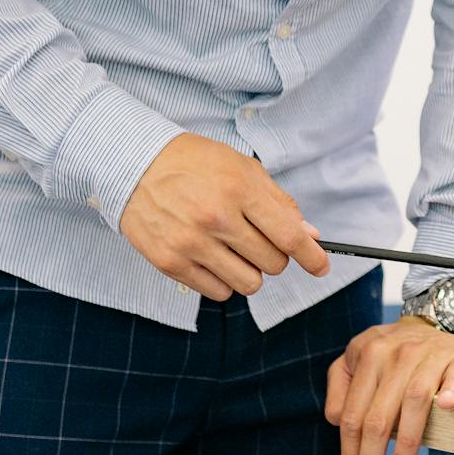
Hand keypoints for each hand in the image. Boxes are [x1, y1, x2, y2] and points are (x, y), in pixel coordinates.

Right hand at [119, 134, 329, 298]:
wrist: (132, 164)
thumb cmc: (192, 163)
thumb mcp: (241, 167)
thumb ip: (278, 202)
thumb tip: (308, 235)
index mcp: (239, 189)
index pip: (289, 236)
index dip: (311, 256)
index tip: (320, 266)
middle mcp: (216, 218)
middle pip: (273, 264)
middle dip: (275, 256)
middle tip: (260, 241)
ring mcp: (191, 242)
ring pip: (249, 284)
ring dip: (250, 271)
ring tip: (234, 250)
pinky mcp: (170, 262)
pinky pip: (218, 292)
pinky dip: (223, 280)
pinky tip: (213, 258)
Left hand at [324, 317, 453, 454]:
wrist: (441, 321)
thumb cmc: (396, 353)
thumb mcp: (360, 360)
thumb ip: (341, 388)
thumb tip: (336, 421)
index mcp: (366, 354)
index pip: (351, 414)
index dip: (349, 453)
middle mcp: (395, 352)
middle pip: (377, 416)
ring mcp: (429, 353)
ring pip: (414, 400)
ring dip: (406, 440)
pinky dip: (451, 392)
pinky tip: (447, 408)